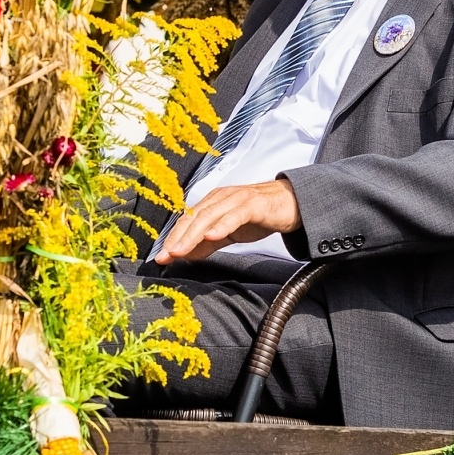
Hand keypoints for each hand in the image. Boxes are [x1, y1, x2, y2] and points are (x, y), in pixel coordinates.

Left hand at [154, 179, 301, 263]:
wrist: (292, 203)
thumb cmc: (259, 215)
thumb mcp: (229, 231)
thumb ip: (209, 242)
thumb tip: (186, 255)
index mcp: (212, 202)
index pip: (187, 220)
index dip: (173, 238)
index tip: (161, 256)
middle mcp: (221, 197)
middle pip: (194, 217)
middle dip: (177, 238)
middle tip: (166, 256)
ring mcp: (236, 199)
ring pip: (209, 216)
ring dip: (193, 234)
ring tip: (180, 250)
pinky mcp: (253, 204)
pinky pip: (234, 215)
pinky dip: (222, 225)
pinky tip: (211, 236)